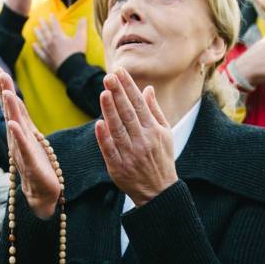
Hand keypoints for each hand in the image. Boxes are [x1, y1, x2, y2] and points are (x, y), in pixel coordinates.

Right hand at [0, 66, 60, 218]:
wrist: (41, 194)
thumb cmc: (38, 166)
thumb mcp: (31, 137)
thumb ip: (22, 118)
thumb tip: (13, 98)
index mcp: (21, 132)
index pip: (12, 106)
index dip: (5, 88)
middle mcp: (18, 139)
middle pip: (10, 111)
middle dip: (4, 91)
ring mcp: (22, 151)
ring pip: (15, 126)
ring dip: (10, 108)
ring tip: (7, 92)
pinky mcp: (31, 163)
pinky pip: (23, 147)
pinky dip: (18, 136)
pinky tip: (12, 124)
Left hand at [33, 15, 86, 72]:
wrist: (72, 69)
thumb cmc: (76, 53)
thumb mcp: (81, 38)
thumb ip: (82, 27)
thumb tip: (84, 17)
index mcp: (59, 36)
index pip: (55, 25)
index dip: (53, 19)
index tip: (50, 15)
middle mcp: (51, 42)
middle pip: (46, 31)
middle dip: (43, 24)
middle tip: (39, 19)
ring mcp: (48, 51)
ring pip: (41, 40)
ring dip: (38, 34)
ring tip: (35, 29)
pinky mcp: (47, 60)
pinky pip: (40, 53)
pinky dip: (36, 49)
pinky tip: (33, 45)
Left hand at [95, 67, 176, 205]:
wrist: (159, 191)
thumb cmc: (162, 159)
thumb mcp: (165, 134)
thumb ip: (155, 111)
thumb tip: (148, 89)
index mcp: (154, 130)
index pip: (139, 104)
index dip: (129, 87)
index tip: (119, 71)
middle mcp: (143, 141)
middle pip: (128, 113)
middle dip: (118, 93)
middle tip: (108, 76)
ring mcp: (130, 154)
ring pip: (118, 129)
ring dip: (110, 110)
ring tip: (103, 92)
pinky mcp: (118, 167)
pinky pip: (110, 150)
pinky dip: (104, 137)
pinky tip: (99, 123)